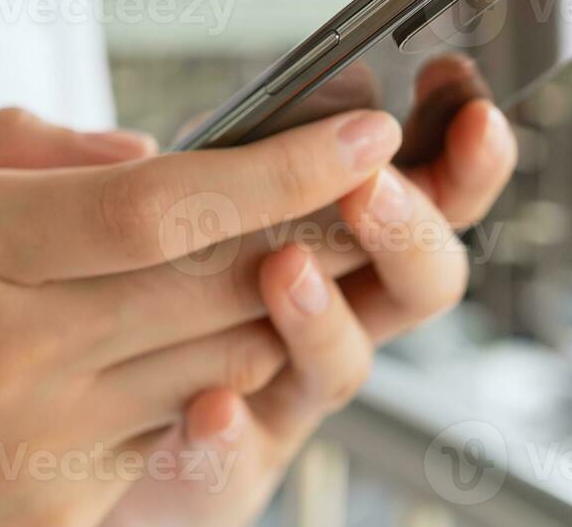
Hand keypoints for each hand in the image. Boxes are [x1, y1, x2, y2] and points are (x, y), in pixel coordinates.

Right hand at [0, 107, 403, 526]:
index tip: (368, 133)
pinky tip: (207, 345)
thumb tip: (151, 151)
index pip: (172, 202)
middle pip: (225, 280)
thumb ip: (23, 155)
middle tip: (385, 187)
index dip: (289, 166)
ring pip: (223, 356)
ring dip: (280, 303)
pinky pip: (174, 429)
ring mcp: (45, 442)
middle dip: (323, 229)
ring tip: (306, 254)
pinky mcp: (60, 513)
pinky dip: (211, 379)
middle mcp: (19, 348)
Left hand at [101, 99, 516, 526]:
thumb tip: (194, 130)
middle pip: (422, 284)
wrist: (101, 428)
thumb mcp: (189, 197)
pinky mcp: (222, 472)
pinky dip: (226, 435)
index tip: (470, 100)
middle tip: (373, 186)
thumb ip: (214, 160)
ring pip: (340, 367)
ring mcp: (285, 399)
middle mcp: (337, 324)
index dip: (465, 156)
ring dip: (321, 318)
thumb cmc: (153, 289)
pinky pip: (233, 462)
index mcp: (346, 244)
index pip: (437, 196)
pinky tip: (211, 408)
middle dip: (412, 230)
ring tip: (284, 270)